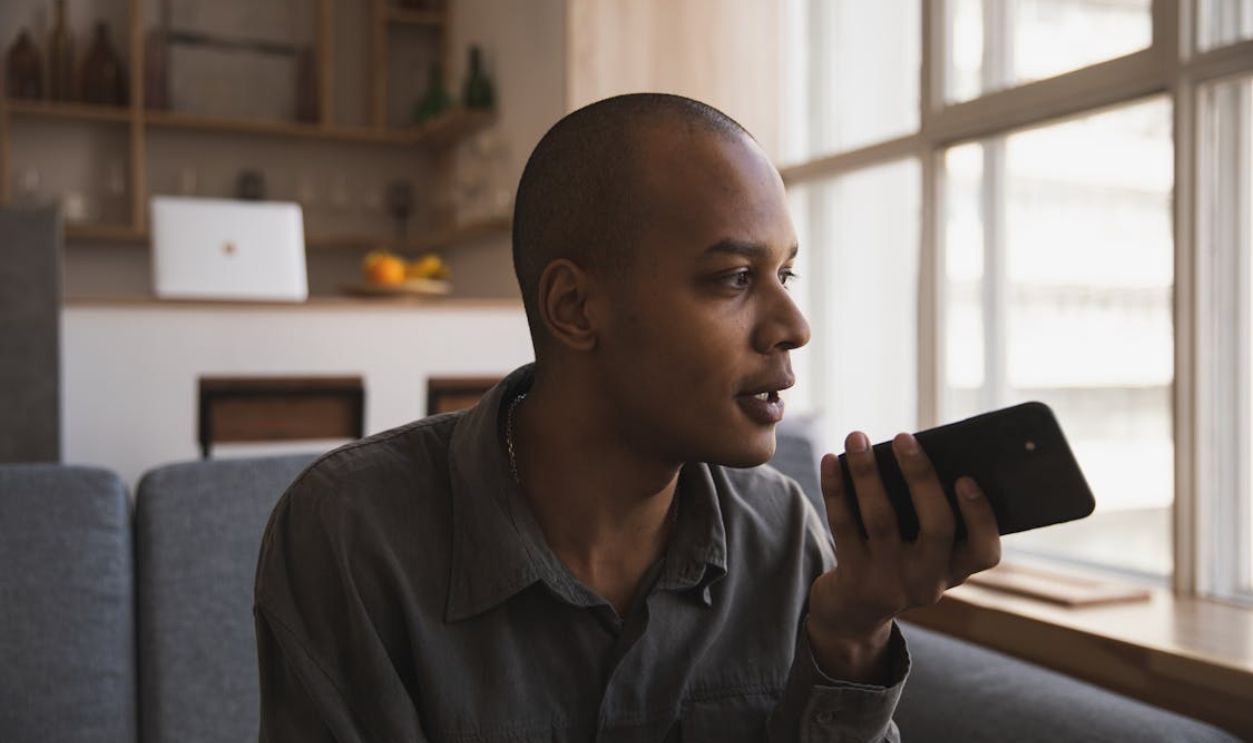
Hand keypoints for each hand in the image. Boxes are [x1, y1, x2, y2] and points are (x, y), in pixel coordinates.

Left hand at [805, 430, 1001, 682]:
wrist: (854, 613)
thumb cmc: (896, 560)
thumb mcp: (922, 551)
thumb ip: (928, 514)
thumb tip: (913, 452)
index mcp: (955, 570)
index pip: (985, 551)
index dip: (981, 516)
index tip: (966, 478)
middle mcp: (928, 581)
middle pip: (937, 527)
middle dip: (920, 477)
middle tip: (904, 437)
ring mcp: (891, 582)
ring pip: (882, 519)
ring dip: (868, 473)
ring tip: (856, 438)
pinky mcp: (854, 578)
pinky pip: (844, 525)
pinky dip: (836, 488)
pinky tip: (831, 460)